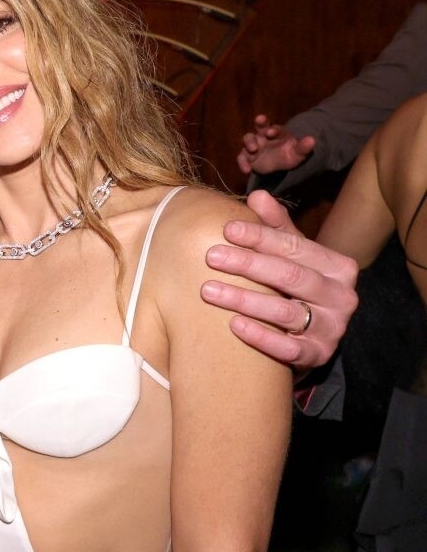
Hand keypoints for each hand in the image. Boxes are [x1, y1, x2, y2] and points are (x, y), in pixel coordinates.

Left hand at [202, 189, 358, 370]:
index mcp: (337, 266)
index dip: (261, 237)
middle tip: (211, 256)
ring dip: (244, 300)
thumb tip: (258, 196)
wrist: (315, 336)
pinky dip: (261, 336)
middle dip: (248, 265)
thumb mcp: (294, 256)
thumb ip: (278, 228)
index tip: (227, 229)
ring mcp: (332, 328)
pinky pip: (289, 348)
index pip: (296, 247)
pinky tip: (233, 325)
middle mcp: (341, 296)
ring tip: (208, 290)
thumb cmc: (297, 288)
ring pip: (286, 312)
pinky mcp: (319, 355)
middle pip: (290, 277)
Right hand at [235, 113, 315, 176]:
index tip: (271, 132)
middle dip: (260, 122)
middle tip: (260, 120)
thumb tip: (312, 140)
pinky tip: (247, 170)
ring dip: (249, 142)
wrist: (279, 167)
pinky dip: (242, 163)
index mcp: (277, 133)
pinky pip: (241, 157)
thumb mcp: (298, 153)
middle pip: (260, 126)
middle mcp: (264, 135)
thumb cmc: (289, 155)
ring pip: (248, 138)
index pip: (275, 128)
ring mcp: (254, 145)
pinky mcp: (247, 156)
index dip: (273, 129)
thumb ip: (304, 147)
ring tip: (253, 150)